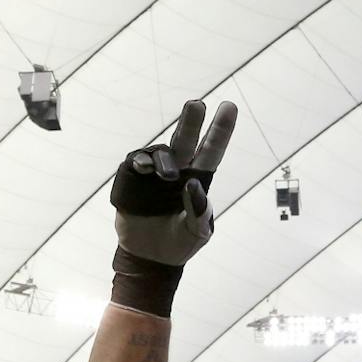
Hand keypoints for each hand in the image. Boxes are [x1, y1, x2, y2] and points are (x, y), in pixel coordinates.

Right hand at [108, 99, 235, 314]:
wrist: (150, 257)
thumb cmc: (180, 243)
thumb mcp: (197, 233)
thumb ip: (199, 211)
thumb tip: (193, 184)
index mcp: (199, 179)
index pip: (212, 150)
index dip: (221, 129)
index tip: (229, 106)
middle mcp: (178, 170)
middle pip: (186, 139)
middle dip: (192, 120)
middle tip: (197, 104)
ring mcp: (154, 173)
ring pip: (161, 151)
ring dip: (164, 159)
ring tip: (166, 176)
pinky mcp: (132, 179)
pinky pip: (135, 161)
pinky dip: (141, 161)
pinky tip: (144, 168)